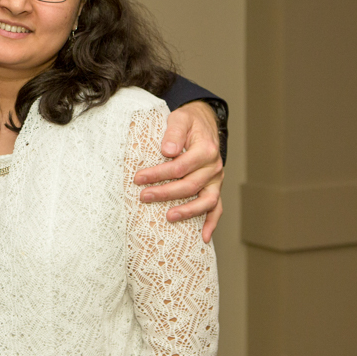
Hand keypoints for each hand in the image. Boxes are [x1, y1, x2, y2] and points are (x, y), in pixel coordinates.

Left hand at [134, 101, 223, 242]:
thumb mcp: (180, 118)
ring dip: (188, 211)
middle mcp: (214, 167)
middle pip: (190, 185)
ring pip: (206, 201)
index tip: (139, 178)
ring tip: (169, 217)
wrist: (204, 123)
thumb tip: (168, 150)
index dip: (158, 174)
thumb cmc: (189, 122)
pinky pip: (217, 208)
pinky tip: (203, 237)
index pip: (180, 167)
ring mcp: (216, 180)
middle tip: (144, 196)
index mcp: (206, 150)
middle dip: (165, 193)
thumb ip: (174, 133)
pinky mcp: (215, 188)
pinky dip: (212, 223)